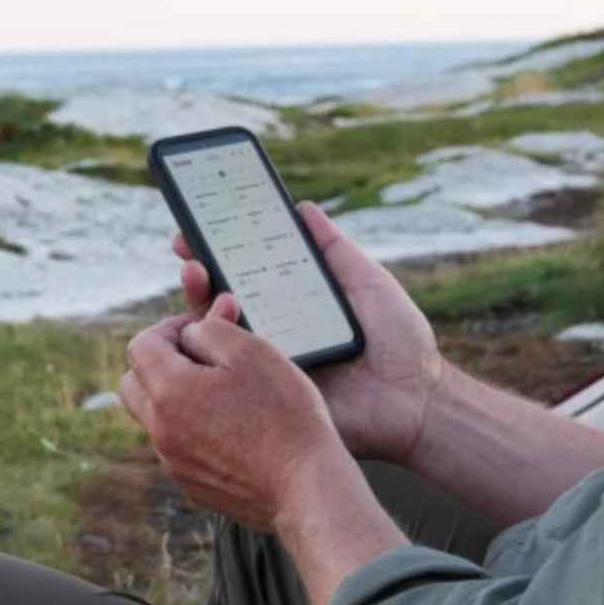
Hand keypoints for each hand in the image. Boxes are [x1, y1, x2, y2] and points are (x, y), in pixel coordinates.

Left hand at [119, 294, 347, 531]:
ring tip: (225, 393)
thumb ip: (210, 329)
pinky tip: (237, 430)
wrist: (305, 487)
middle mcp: (160, 430)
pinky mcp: (192, 484)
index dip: (170, 328)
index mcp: (168, 391)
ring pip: (156, 417)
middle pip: (134, 383)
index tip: (202, 329)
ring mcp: (174, 462)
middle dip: (161, 362)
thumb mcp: (250, 351)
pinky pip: (179, 447)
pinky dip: (195, 430)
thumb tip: (191, 332)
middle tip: (203, 357)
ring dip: (178, 397)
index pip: (141, 345)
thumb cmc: (283, 414)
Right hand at [172, 201, 445, 465]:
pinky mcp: (270, 394)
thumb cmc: (400, 339)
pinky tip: (205, 325)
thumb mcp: (366, 281)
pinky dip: (212, 349)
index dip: (219, 250)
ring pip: (216, 334)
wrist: (417, 398)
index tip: (196, 225)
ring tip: (195, 273)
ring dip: (197, 302)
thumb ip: (333, 248)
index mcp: (293, 305)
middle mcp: (274, 332)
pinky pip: (231, 375)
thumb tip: (301, 206)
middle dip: (197, 270)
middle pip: (222, 300)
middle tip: (186, 248)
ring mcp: (269, 363)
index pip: (246, 273)